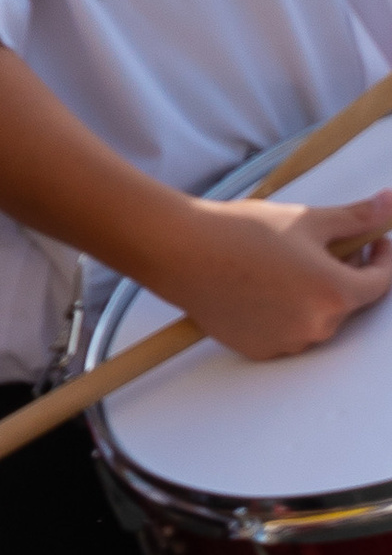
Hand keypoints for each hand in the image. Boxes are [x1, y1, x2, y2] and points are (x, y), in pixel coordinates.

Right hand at [155, 190, 391, 360]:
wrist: (184, 251)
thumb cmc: (244, 232)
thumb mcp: (308, 218)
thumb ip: (357, 217)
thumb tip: (389, 204)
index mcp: (335, 294)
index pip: (381, 282)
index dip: (384, 257)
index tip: (375, 241)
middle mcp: (316, 327)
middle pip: (348, 302)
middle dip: (346, 273)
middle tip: (328, 246)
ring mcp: (287, 342)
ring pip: (317, 318)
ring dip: (316, 294)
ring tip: (291, 265)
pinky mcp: (259, 349)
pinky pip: (288, 331)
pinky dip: (287, 311)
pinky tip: (267, 284)